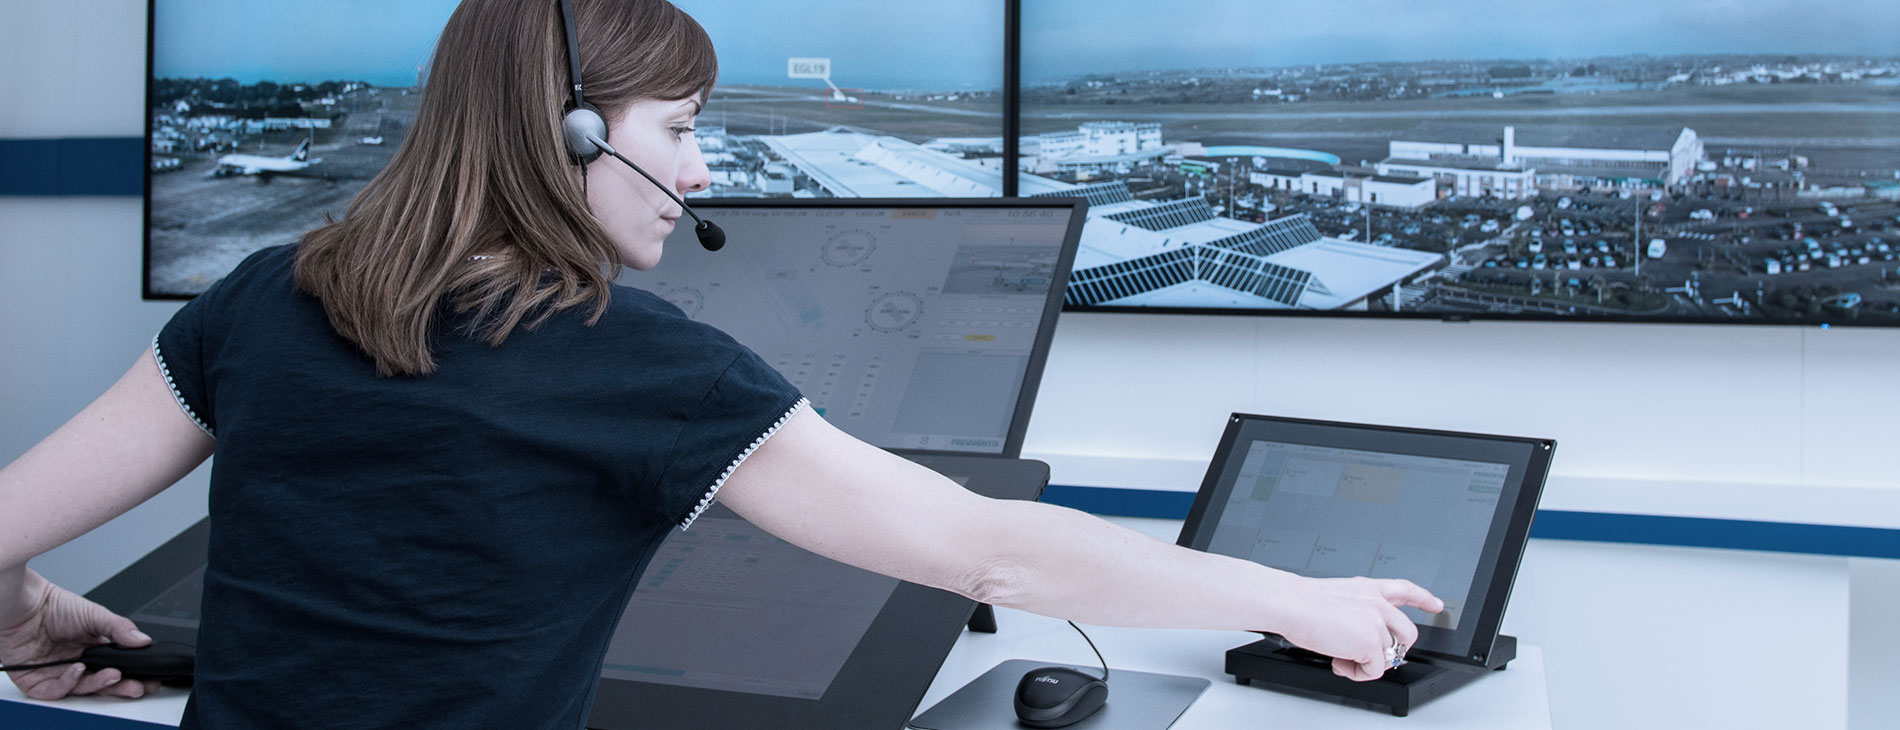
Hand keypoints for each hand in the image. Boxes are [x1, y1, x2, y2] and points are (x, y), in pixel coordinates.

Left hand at [1, 570, 159, 699]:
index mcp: (92, 649)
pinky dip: (67, 684)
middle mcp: (75, 663)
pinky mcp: (36, 681)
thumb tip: (143, 640)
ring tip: (110, 674)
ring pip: (80, 690)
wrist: (22, 604)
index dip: (131, 675)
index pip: (115, 667)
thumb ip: (120, 628)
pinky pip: (54, 692)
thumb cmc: (52, 605)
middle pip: (101, 683)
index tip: (146, 678)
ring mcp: (57, 673)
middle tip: (136, 686)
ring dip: (97, 685)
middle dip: (120, 687)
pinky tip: (76, 670)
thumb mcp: (95, 614)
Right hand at [1275, 576, 1442, 681]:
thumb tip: (1354, 638)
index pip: (1405, 589)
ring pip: (1389, 655)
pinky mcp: (1371, 642)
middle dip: (1394, 650)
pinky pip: (1375, 670)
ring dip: (1365, 663)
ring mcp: (1376, 623)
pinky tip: (1339, 662)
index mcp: (1367, 588)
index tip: (1436, 605)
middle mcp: (1377, 603)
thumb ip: (1354, 612)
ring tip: (1341, 657)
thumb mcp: (1336, 598)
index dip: (1423, 598)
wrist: (1290, 603)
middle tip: (1368, 656)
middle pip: (1407, 632)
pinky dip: (1356, 673)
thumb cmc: (1300, 602)